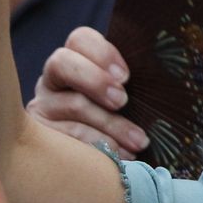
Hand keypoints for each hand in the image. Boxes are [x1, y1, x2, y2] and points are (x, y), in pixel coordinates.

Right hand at [26, 27, 149, 157]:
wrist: (80, 163)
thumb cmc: (114, 120)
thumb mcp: (119, 97)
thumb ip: (126, 83)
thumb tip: (162, 77)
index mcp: (74, 60)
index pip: (80, 39)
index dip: (102, 53)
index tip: (125, 76)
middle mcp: (52, 80)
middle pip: (63, 64)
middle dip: (96, 81)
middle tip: (123, 101)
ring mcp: (42, 107)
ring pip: (74, 105)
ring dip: (112, 124)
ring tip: (139, 141)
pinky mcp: (40, 136)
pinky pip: (69, 137)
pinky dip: (100, 146)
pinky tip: (121, 156)